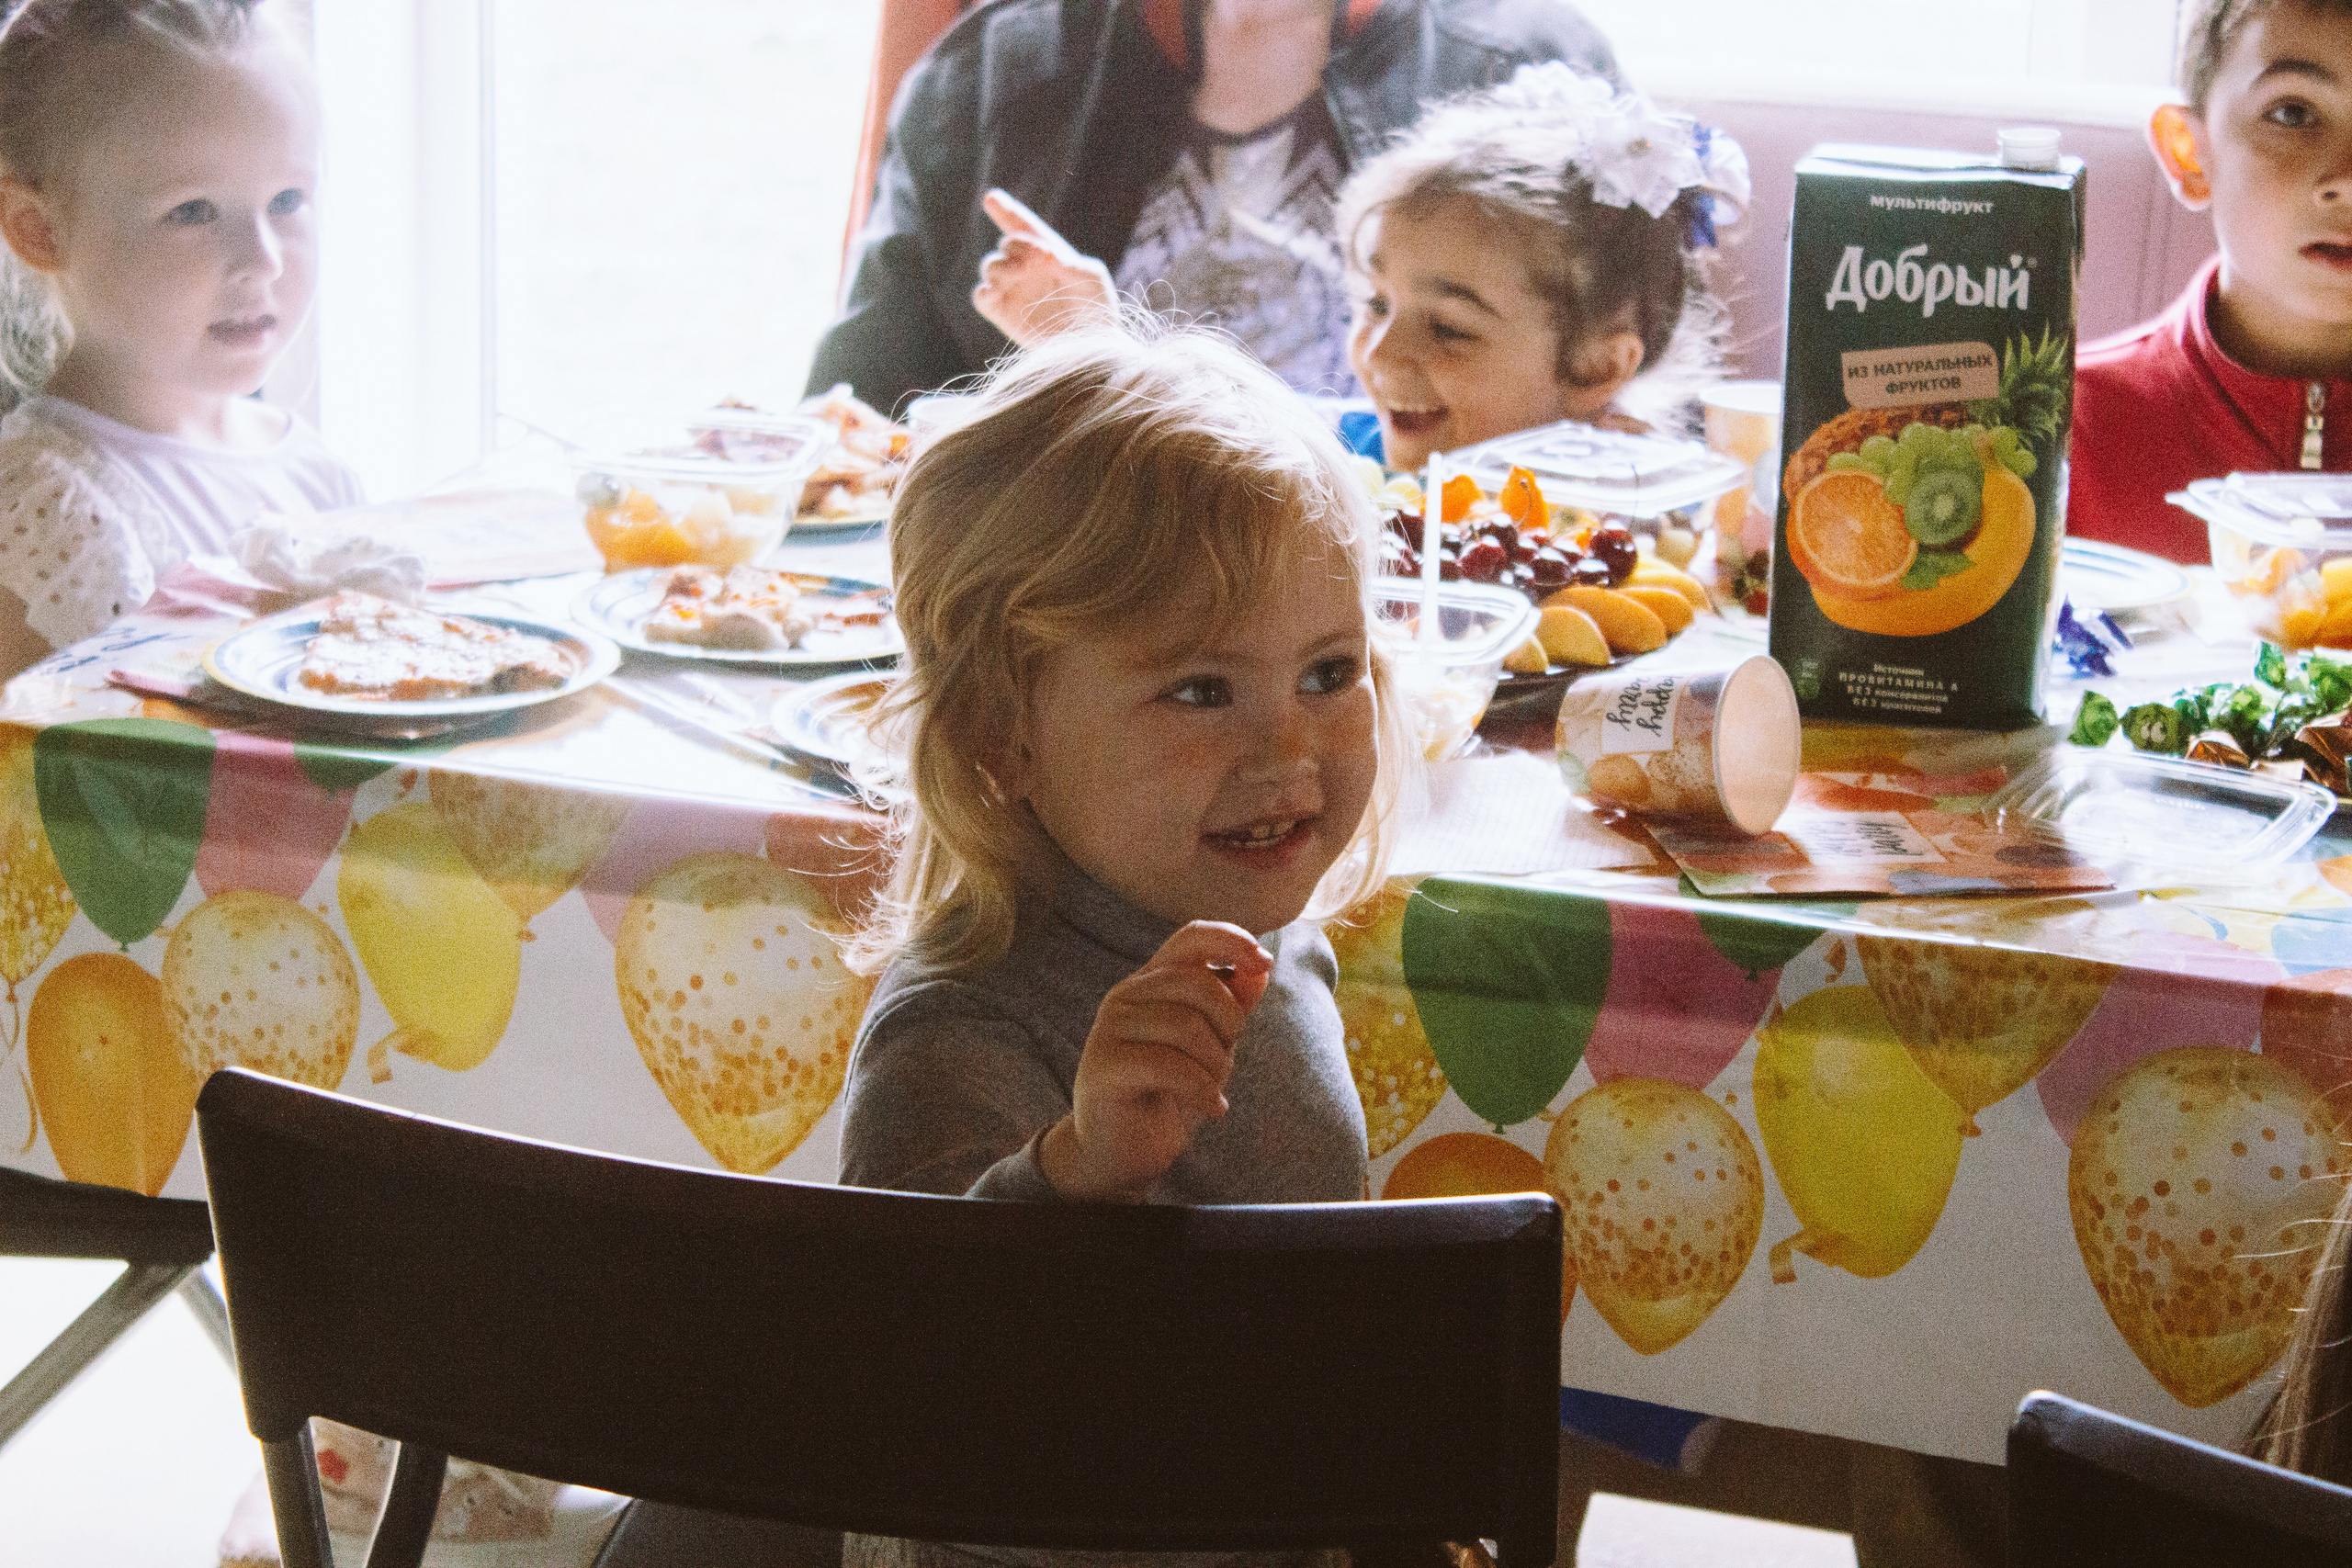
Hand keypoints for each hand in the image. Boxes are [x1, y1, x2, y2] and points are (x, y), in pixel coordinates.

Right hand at [972, 188, 1117, 345]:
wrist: (1091, 346)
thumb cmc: (1098, 309)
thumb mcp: (1093, 279)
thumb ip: (1073, 262)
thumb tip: (1046, 255)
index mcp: (1046, 252)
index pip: (1022, 226)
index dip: (1006, 211)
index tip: (992, 198)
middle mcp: (1025, 267)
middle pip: (1007, 245)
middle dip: (1018, 246)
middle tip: (1038, 257)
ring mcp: (1011, 289)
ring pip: (990, 266)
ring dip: (1002, 265)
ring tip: (1020, 273)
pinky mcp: (1001, 312)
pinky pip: (981, 297)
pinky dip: (984, 290)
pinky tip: (994, 290)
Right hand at [1041, 922, 1272, 1201]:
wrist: (1120, 1153)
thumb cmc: (1167, 1095)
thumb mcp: (1210, 1047)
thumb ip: (1230, 1007)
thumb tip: (1260, 970)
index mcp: (1151, 982)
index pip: (1192, 936)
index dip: (1232, 940)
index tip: (1265, 963)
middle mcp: (1126, 995)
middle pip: (1198, 984)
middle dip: (1229, 1024)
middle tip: (1225, 1064)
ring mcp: (1110, 1028)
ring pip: (1186, 1026)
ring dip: (1215, 1066)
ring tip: (1212, 1092)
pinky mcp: (1105, 1066)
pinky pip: (1170, 1066)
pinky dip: (1202, 1091)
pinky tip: (1211, 1110)